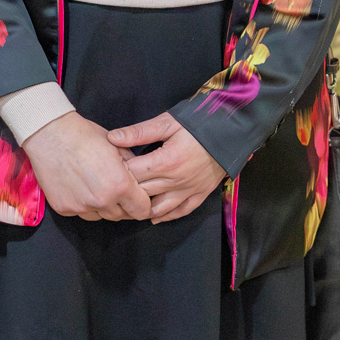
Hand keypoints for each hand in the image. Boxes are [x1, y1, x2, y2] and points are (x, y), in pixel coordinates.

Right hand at [24, 111, 152, 221]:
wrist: (50, 134)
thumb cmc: (84, 136)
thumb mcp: (118, 146)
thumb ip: (133, 168)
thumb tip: (141, 181)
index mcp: (120, 186)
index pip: (142, 210)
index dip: (142, 203)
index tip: (137, 197)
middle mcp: (102, 201)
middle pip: (121, 216)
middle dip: (123, 205)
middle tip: (115, 189)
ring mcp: (81, 207)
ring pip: (101, 216)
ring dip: (103, 207)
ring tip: (96, 186)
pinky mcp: (64, 208)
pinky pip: (81, 213)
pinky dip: (83, 204)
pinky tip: (79, 187)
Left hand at [107, 112, 225, 223]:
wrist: (232, 130)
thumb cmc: (199, 124)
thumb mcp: (168, 122)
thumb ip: (139, 132)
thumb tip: (112, 138)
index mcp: (165, 162)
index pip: (132, 173)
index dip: (117, 171)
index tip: (107, 168)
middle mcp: (176, 181)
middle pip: (142, 192)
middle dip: (125, 190)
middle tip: (112, 187)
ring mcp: (189, 190)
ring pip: (159, 208)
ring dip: (142, 208)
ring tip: (128, 205)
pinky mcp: (200, 194)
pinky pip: (181, 211)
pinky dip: (166, 216)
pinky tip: (153, 216)